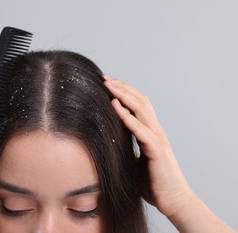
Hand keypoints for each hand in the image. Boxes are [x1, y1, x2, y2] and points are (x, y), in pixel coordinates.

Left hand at [103, 75, 192, 217]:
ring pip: (141, 109)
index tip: (107, 84)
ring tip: (108, 85)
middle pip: (139, 100)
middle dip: (122, 87)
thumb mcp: (135, 160)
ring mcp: (157, 138)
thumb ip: (127, 147)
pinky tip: (115, 107)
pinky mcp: (156, 149)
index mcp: (150, 132)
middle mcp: (155, 130)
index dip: (124, 92)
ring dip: (123, 95)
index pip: (138, 104)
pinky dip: (127, 116)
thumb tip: (111, 142)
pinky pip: (140, 129)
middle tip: (105, 77)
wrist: (173, 200)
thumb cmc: (153, 182)